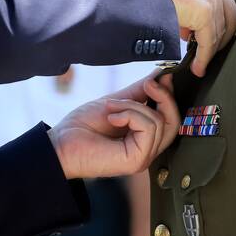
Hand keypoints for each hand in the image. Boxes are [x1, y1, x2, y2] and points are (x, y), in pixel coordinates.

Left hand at [49, 74, 179, 179]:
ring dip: (134, 106)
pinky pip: (148, 129)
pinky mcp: (137, 160)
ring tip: (112, 108)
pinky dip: (131, 115)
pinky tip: (112, 118)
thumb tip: (160, 75)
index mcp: (144, 137)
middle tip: (147, 84)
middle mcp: (148, 149)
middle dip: (164, 97)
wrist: (61, 141)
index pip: (171, 118)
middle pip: (174, 122)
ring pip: (159, 122)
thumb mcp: (116, 102)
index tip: (163, 75)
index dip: (169, 95)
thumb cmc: (83, 125)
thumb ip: (139, 92)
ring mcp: (143, 156)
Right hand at [140, 0, 235, 76]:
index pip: (219, 0)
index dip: (214, 22)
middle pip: (229, 14)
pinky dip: (204, 57)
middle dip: (219, 37)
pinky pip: (209, 41)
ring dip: (210, 50)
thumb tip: (187, 25)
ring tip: (198, 63)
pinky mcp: (203, 11)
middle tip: (204, 51)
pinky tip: (197, 67)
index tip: (202, 37)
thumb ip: (180, 0)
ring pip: (220, 30)